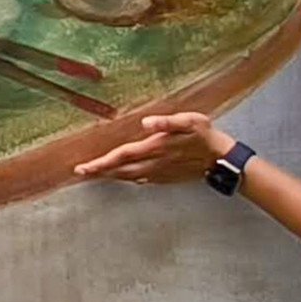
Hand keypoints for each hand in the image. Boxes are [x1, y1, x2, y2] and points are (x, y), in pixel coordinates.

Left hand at [74, 109, 234, 186]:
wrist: (221, 158)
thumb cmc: (205, 135)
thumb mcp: (190, 121)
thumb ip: (167, 122)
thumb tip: (146, 122)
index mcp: (155, 148)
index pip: (122, 156)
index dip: (101, 163)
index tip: (83, 168)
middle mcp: (154, 164)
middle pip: (120, 170)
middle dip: (99, 172)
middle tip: (79, 173)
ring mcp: (159, 173)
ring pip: (128, 177)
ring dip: (110, 176)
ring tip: (93, 174)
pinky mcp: (164, 178)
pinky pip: (139, 180)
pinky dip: (125, 178)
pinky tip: (120, 177)